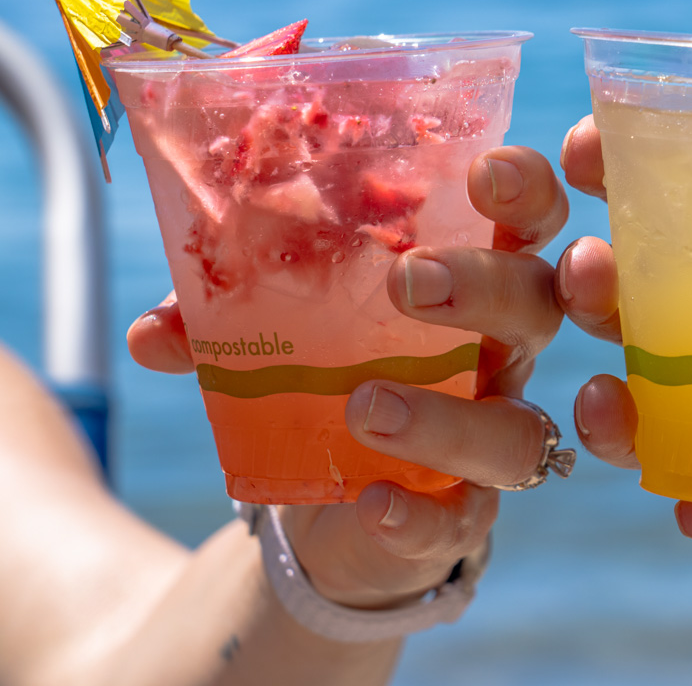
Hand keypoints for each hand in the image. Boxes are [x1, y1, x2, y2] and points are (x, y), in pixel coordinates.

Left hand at [127, 145, 569, 609]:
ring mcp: (490, 436)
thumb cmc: (324, 369)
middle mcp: (501, 353)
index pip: (529, 218)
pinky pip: (463, 520)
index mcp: (472, 278)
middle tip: (408, 279)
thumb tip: (154, 329)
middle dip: (486, 284)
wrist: (329, 494)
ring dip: (448, 416)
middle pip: (538, 307)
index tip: (486, 170)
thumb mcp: (274, 324)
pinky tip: (373, 504)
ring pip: (516, 426)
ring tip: (363, 404)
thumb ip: (221, 315)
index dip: (526, 189)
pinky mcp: (462, 516)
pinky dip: (420, 516)